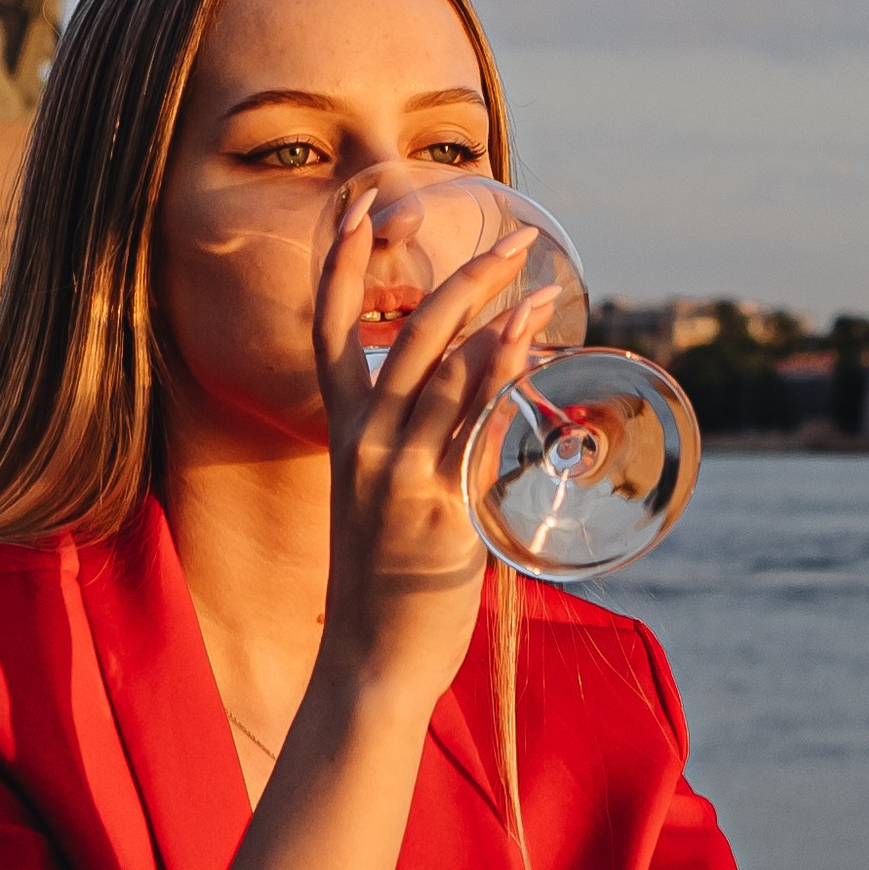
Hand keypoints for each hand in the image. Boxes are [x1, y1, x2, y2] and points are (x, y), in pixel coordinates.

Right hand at [311, 189, 544, 709]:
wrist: (371, 663)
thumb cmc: (382, 581)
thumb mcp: (379, 498)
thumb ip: (414, 442)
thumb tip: (471, 389)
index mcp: (343, 435)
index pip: (327, 332)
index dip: (337, 265)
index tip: (353, 206)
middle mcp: (367, 446)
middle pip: (412, 336)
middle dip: (464, 279)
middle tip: (511, 241)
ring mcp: (402, 477)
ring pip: (449, 376)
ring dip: (500, 323)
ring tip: (541, 290)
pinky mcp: (442, 511)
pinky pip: (476, 433)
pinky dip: (502, 387)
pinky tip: (529, 355)